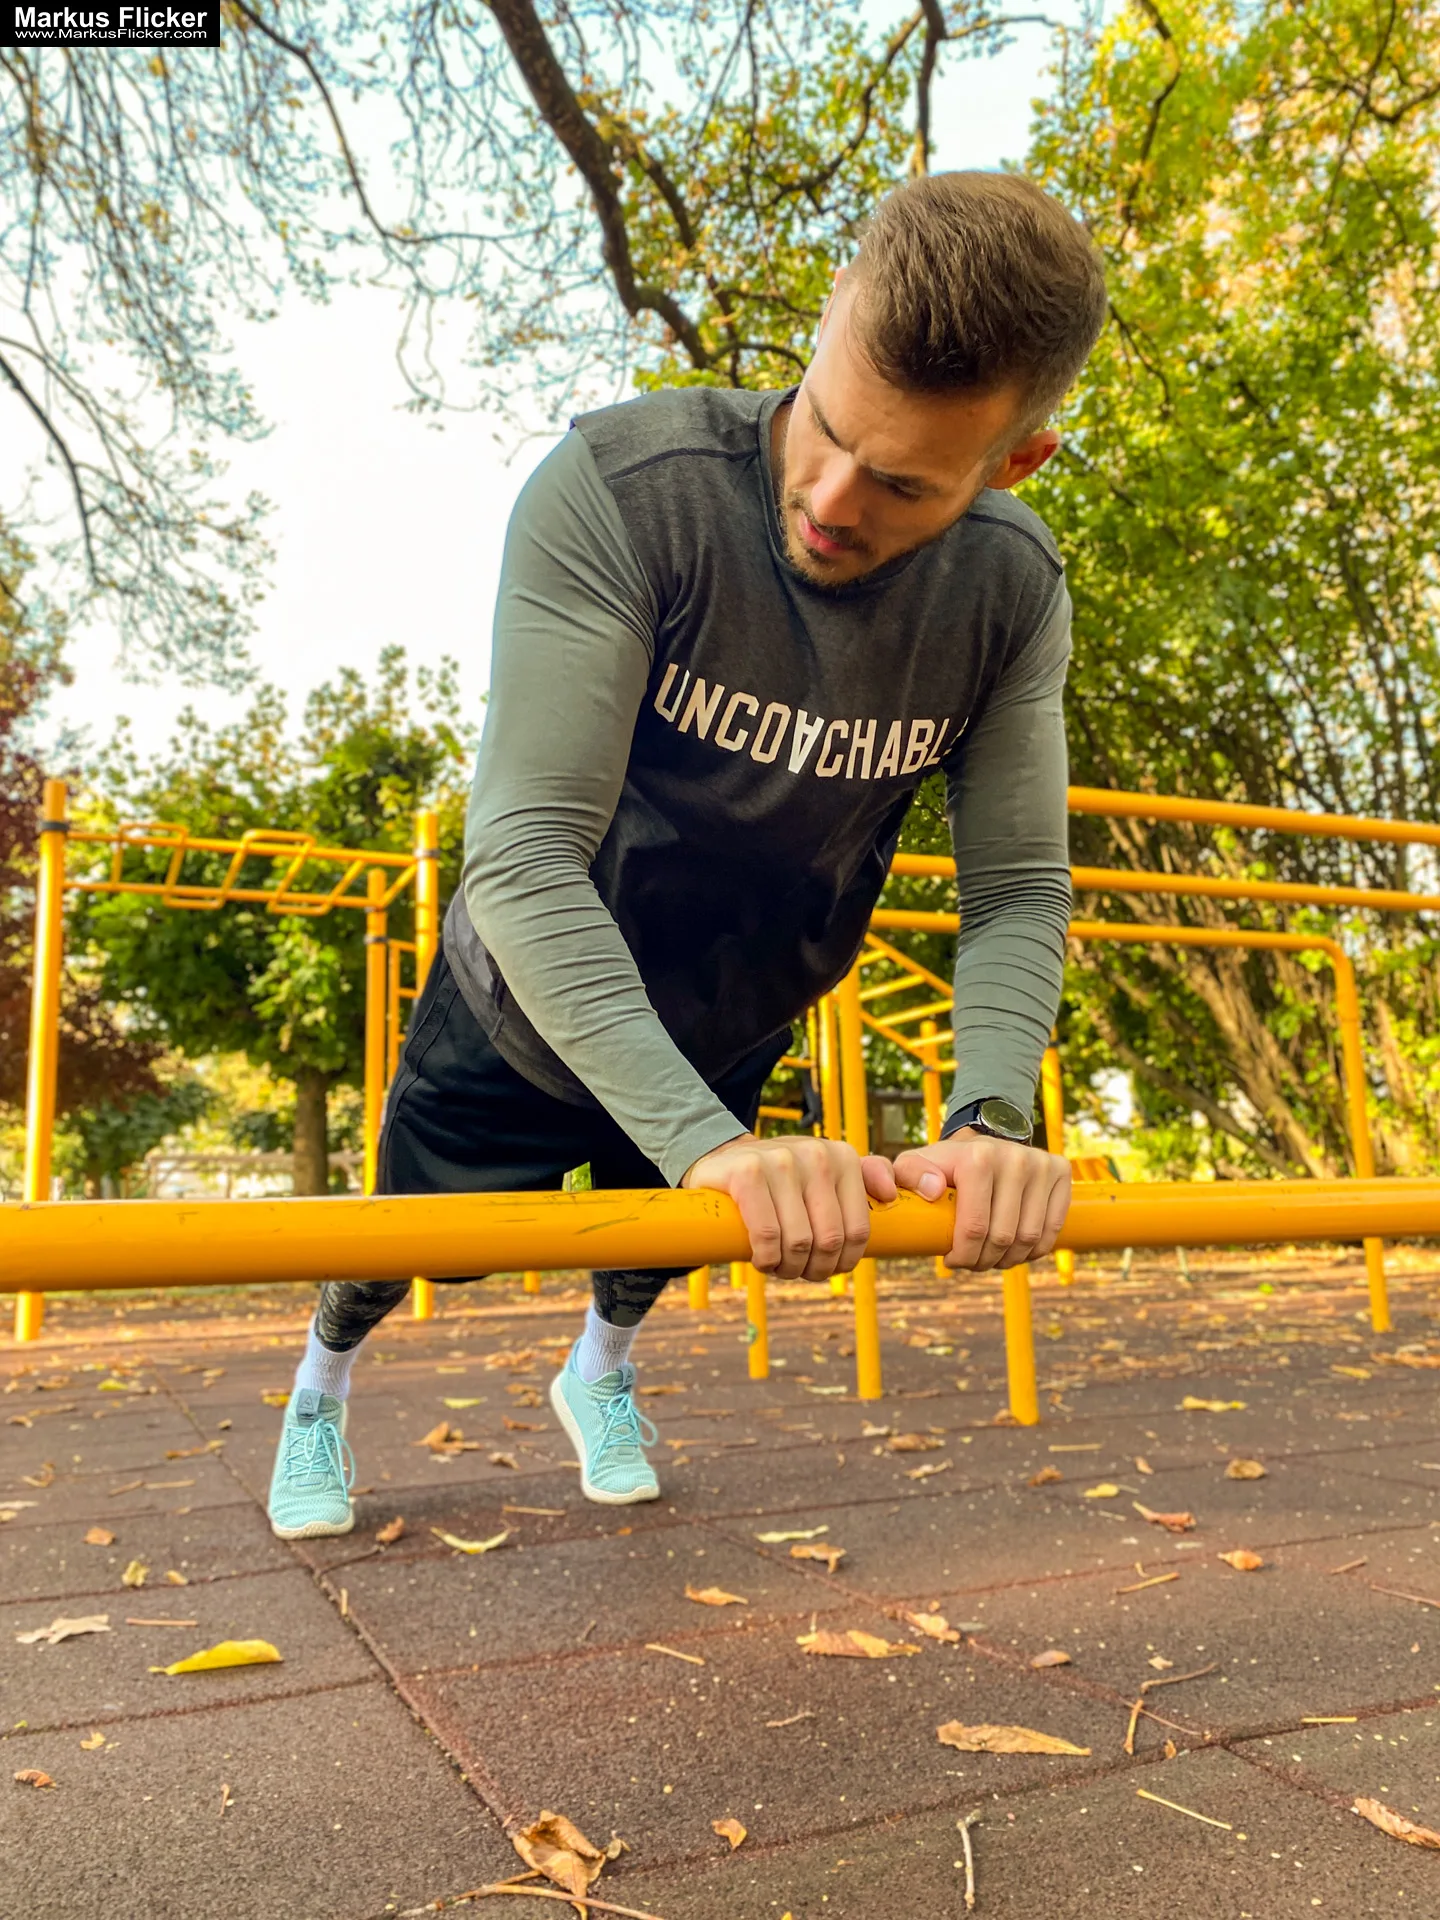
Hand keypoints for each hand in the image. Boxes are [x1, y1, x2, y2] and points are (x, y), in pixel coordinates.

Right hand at [681, 1132, 897, 1280]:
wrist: (725, 1159)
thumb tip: (890, 1195)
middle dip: (815, 1269)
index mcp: (843, 1157)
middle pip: (829, 1240)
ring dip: (788, 1268)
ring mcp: (781, 1161)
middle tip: (799, 1271)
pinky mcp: (747, 1173)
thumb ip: (868, 1175)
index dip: (843, 1262)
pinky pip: (768, 1235)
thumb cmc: (782, 1177)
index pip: (858, 1230)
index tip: (826, 1267)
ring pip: (799, 1242)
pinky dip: (766, 1259)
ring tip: (779, 1266)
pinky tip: (762, 1260)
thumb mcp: (827, 1169)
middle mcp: (816, 1155)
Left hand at [891, 1130, 1070, 1270]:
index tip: (951, 1261)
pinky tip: (1015, 1250)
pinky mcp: (1061, 1173)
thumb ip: (907, 1175)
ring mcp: (1042, 1164)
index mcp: (978, 1157)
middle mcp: (1015, 1158)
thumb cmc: (944, 1165)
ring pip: (1029, 1239)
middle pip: (1003, 1238)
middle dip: (983, 1261)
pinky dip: (1033, 1250)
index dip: (963, 1256)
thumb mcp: (913, 1166)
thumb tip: (933, 1190)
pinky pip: (1052, 1231)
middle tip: (971, 1262)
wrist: (982, 1143)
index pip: (975, 1228)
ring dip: (1008, 1260)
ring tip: (990, 1258)